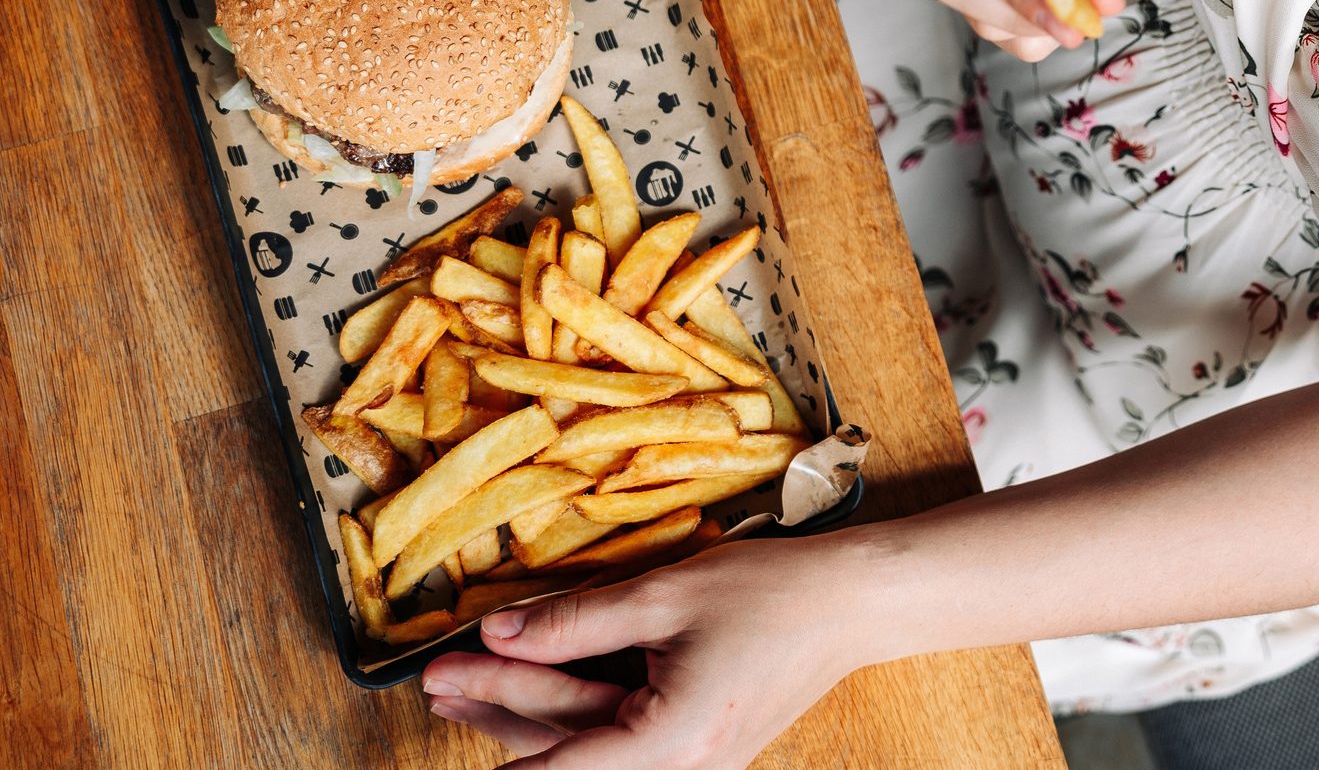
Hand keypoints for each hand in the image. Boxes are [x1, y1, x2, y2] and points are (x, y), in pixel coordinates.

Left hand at [418, 534, 878, 768]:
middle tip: (438, 678)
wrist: (855, 604)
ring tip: (464, 685)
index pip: (555, 759)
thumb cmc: (777, 593)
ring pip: (586, 751)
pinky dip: (572, 716)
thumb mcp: (667, 595)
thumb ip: (576, 621)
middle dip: (496, 709)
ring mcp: (693, 766)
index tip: (441, 682)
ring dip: (525, 716)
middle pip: (563, 753)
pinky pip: (618, 743)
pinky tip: (532, 689)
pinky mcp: (699, 750)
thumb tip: (499, 632)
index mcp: (673, 743)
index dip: (492, 711)